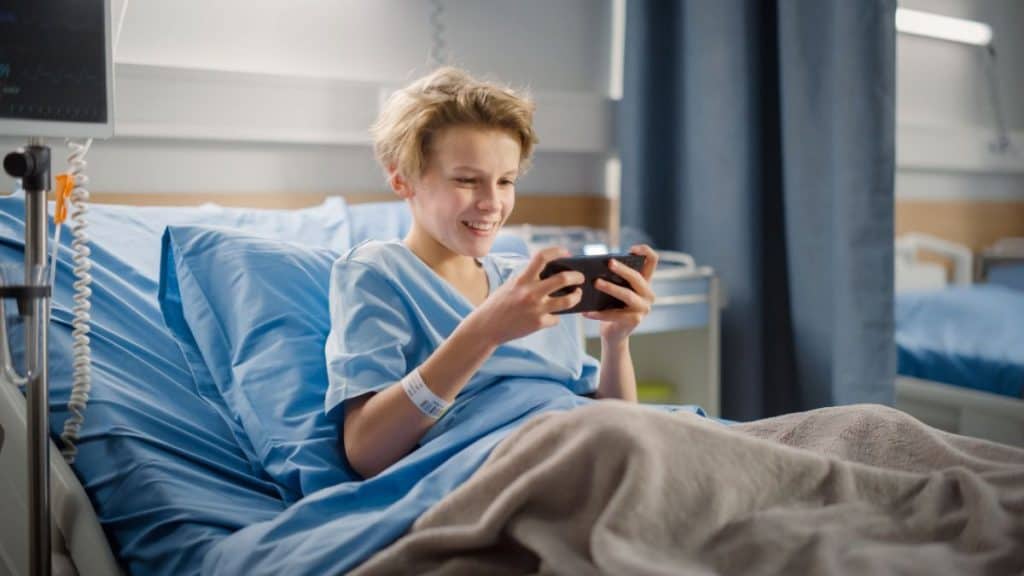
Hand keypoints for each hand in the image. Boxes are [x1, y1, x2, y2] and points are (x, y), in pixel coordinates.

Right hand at [467, 247, 584, 346]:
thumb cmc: (498, 305)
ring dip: (576, 297)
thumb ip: (528, 279)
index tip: (566, 252)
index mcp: (522, 280)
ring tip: (576, 294)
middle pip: (563, 279)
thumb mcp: (510, 286)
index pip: (542, 257)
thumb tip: (551, 274)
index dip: (557, 251)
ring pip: (568, 301)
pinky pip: (556, 318)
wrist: (486, 328)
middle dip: (576, 277)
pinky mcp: (539, 324)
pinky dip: (555, 317)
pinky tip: (550, 316)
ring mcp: (536, 309)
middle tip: (580, 277)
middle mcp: (530, 293)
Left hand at [583, 244, 657, 343]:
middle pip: (637, 278)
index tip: (631, 249)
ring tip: (595, 283)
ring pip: (627, 295)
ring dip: (611, 288)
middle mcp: (648, 294)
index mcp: (645, 283)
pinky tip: (586, 312)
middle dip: (623, 269)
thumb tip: (597, 266)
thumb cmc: (612, 307)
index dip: (645, 251)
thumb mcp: (616, 290)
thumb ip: (614, 278)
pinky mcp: (634, 321)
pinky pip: (614, 314)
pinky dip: (598, 313)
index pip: (652, 261)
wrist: (614, 333)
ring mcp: (643, 308)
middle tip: (609, 263)